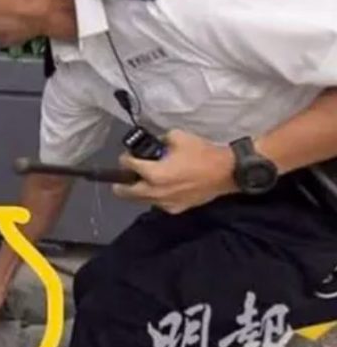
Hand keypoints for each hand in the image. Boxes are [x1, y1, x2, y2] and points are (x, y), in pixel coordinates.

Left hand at [112, 130, 238, 213]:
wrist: (226, 172)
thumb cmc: (202, 153)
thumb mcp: (177, 137)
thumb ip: (159, 140)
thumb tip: (153, 144)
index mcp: (154, 173)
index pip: (127, 166)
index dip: (125, 158)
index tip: (128, 156)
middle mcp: (155, 192)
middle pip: (124, 192)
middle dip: (121, 182)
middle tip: (125, 174)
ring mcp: (164, 203)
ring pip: (139, 200)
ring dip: (137, 190)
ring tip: (143, 180)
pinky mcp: (175, 209)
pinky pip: (156, 203)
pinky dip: (154, 195)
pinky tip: (161, 187)